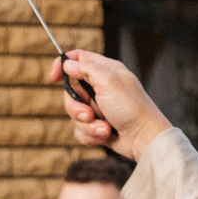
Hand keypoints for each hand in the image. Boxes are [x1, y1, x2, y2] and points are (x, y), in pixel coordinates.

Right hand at [52, 50, 170, 161]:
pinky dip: (91, 135)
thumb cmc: (131, 108)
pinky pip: (80, 130)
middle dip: (76, 107)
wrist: (143, 138)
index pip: (78, 59)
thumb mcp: (108, 81)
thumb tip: (68, 64)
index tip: (54, 78)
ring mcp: (98, 108)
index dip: (63, 66)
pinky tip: (105, 135)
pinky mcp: (97, 126)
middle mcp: (100, 88)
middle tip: (88, 114)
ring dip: (87, 124)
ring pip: (74, 114)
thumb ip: (86, 69)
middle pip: (71, 92)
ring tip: (104, 128)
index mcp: (105, 71)